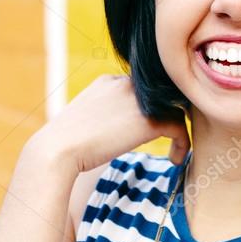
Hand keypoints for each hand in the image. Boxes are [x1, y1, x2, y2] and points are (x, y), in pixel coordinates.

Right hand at [25, 74, 191, 175]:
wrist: (58, 150)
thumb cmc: (65, 145)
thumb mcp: (85, 122)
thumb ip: (106, 119)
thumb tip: (117, 134)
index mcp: (109, 82)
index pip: (143, 91)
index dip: (153, 112)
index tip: (153, 133)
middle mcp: (126, 84)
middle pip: (162, 97)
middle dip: (169, 118)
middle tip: (172, 141)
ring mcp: (138, 99)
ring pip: (175, 109)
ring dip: (178, 132)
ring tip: (176, 153)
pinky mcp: (149, 118)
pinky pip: (179, 127)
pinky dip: (182, 144)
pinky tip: (175, 160)